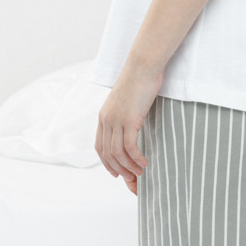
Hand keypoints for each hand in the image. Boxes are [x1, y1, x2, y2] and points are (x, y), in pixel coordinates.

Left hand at [95, 62, 162, 193]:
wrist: (143, 66)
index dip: (107, 162)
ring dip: (128, 167)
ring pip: (118, 153)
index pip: (100, 146)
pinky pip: (130, 146)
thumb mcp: (127, 101)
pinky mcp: (129, 119)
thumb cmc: (140, 82)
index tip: (117, 172)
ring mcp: (116, 120)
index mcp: (103, 116)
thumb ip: (125, 115)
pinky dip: (136, 158)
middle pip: (108, 153)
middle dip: (119, 169)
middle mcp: (106, 120)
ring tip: (139, 174)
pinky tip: (145, 163)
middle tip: (131, 179)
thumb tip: (131, 126)